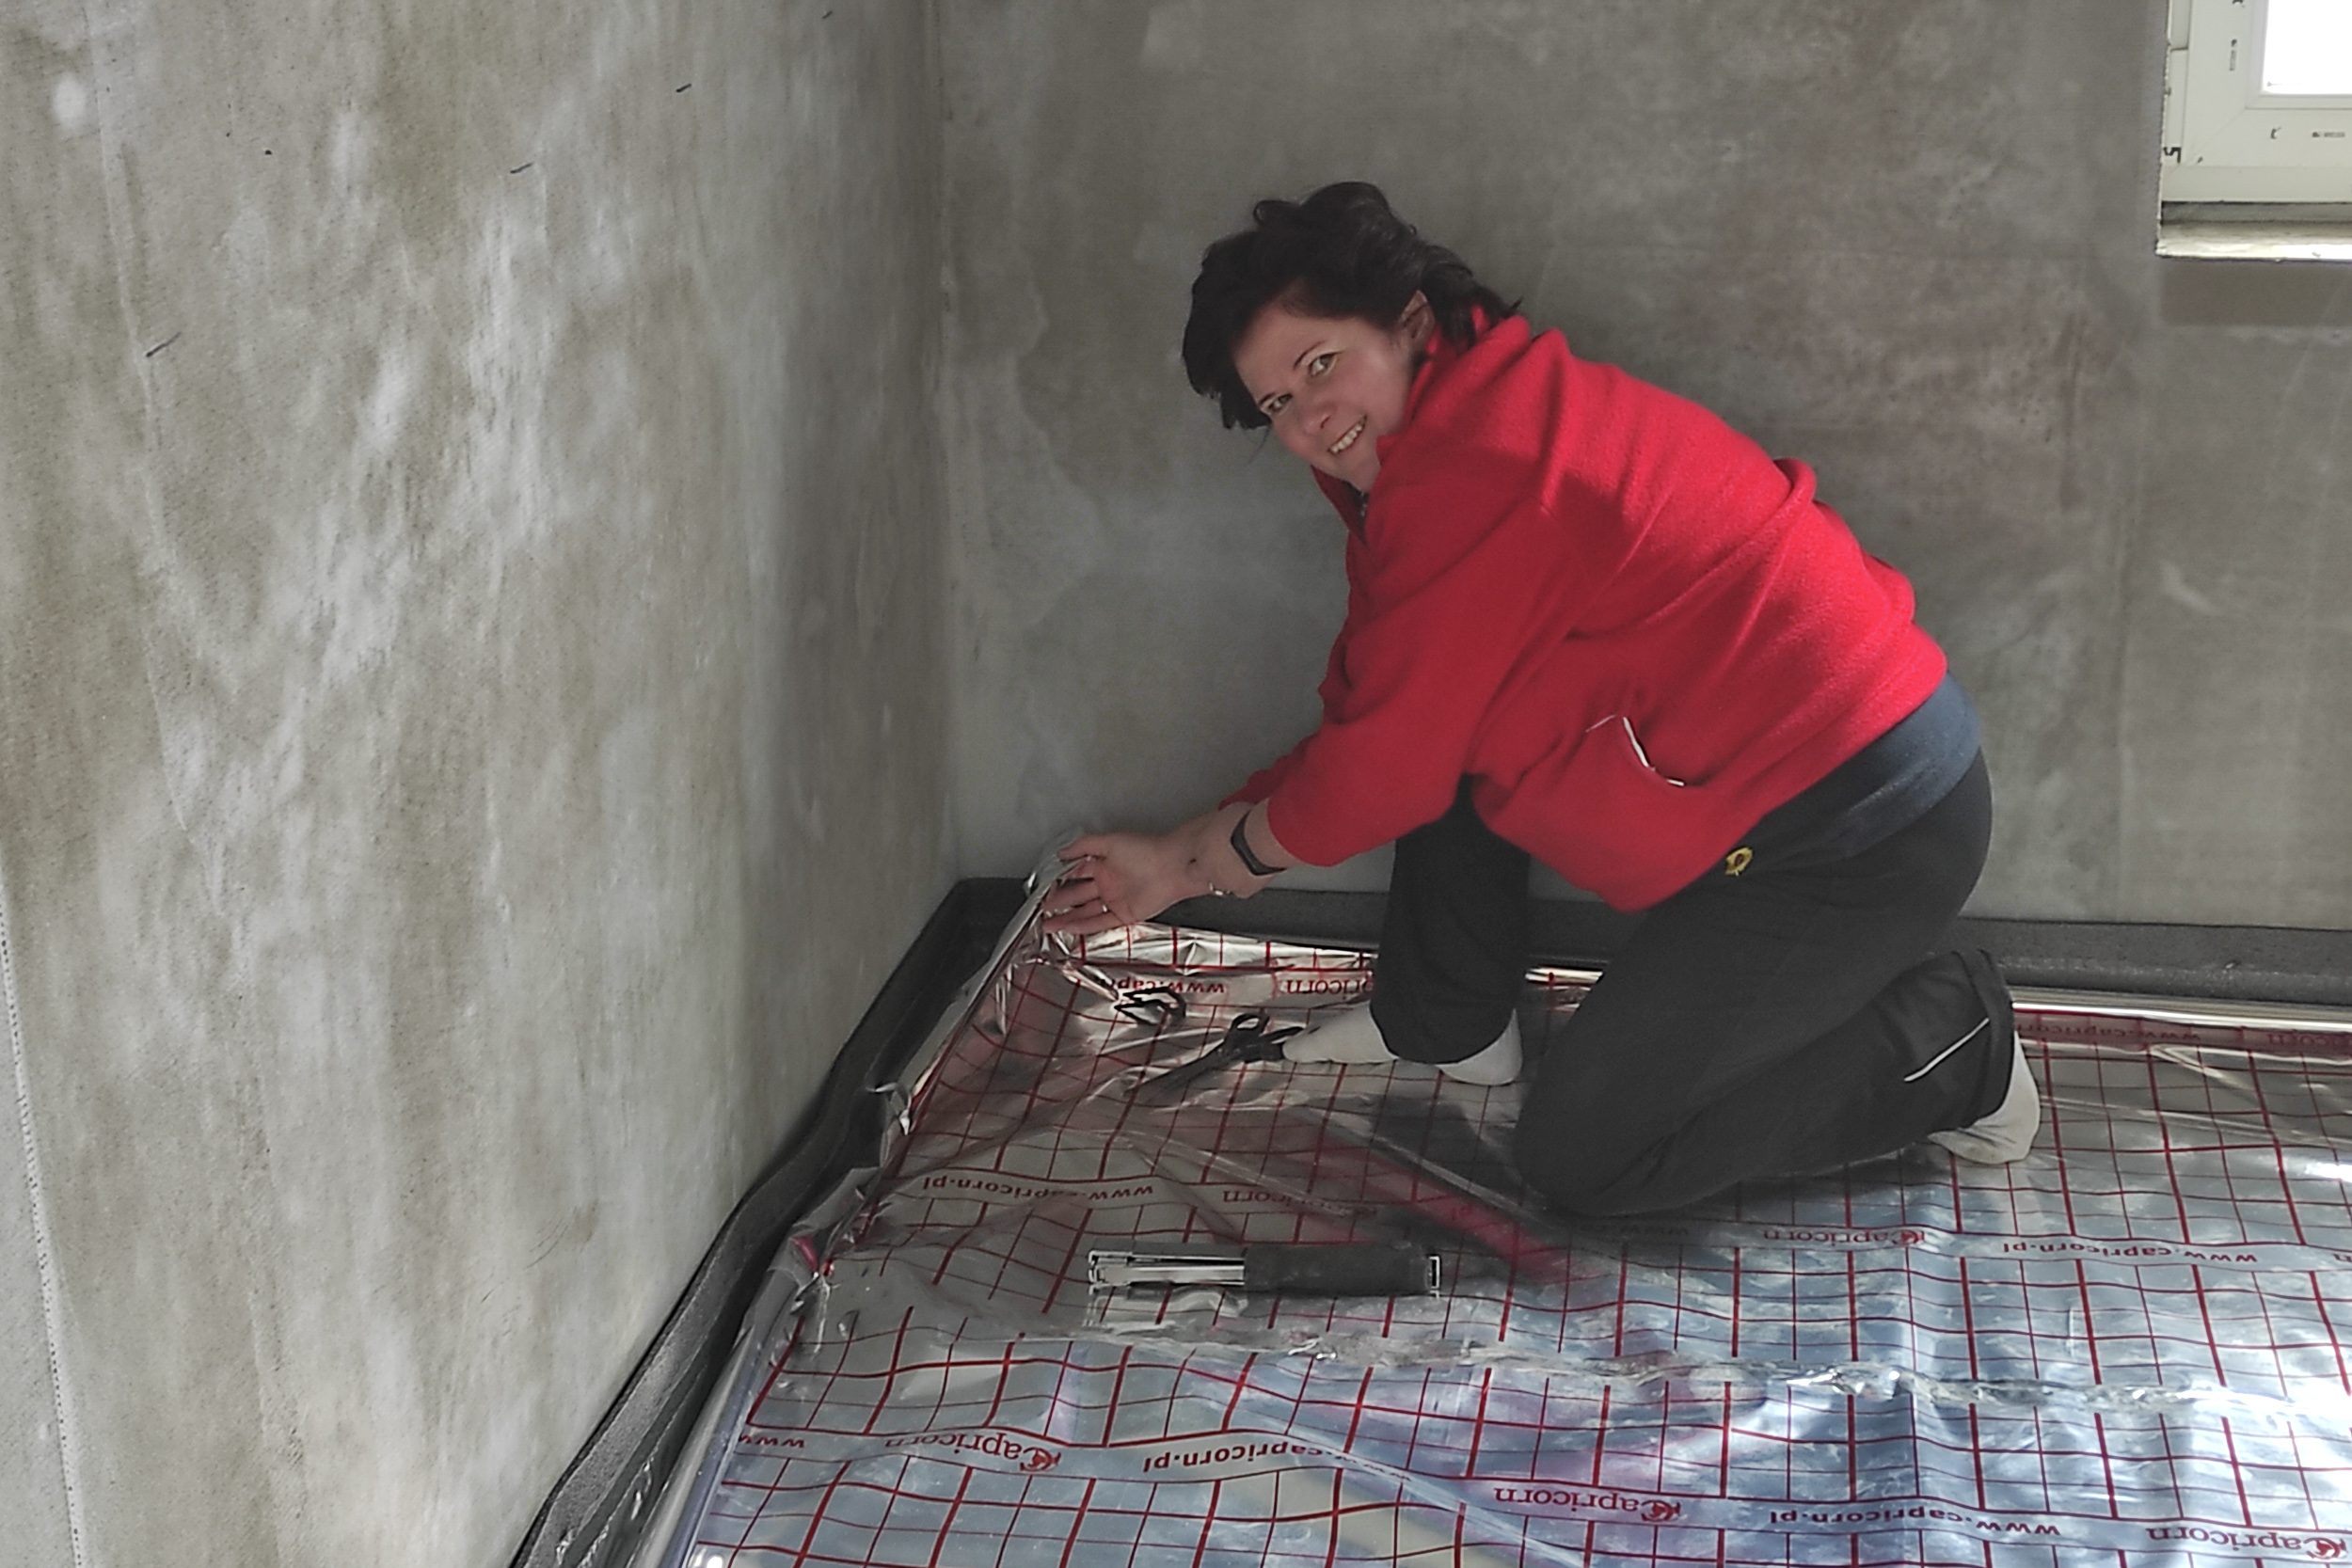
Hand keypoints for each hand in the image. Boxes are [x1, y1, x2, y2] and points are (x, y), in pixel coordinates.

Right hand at [1043, 826, 1214, 935]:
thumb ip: (1082, 846)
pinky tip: (1069, 928)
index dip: (1058, 882)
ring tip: (1048, 924)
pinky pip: (1100, 922)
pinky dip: (1083, 926)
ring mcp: (1115, 899)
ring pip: (1085, 911)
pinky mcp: (1124, 915)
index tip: (1043, 889)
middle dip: (1059, 902)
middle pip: (1078, 895)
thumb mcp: (1108, 842)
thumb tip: (1061, 852)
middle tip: (1041, 909)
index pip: (1075, 874)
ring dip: (1067, 918)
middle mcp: (1108, 882)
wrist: (1172, 866)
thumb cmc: (1146, 850)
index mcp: (1103, 863)